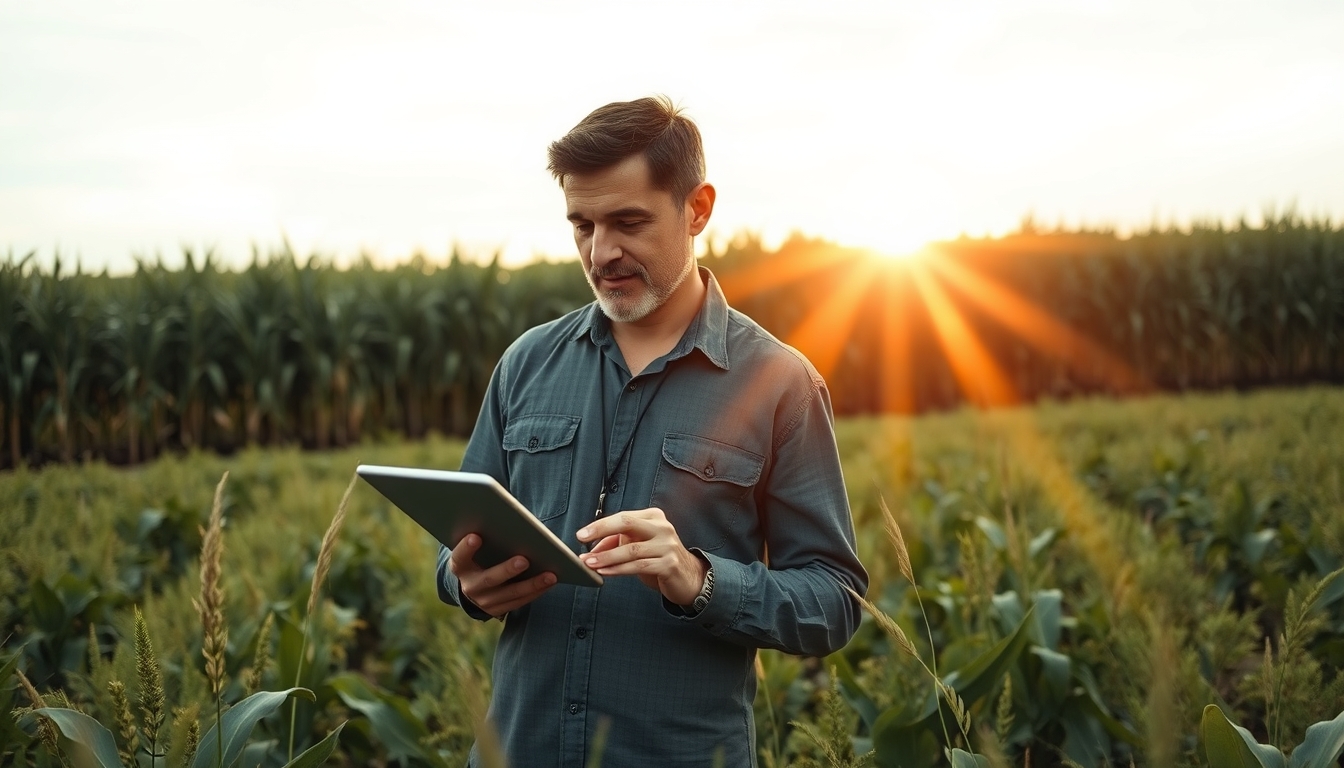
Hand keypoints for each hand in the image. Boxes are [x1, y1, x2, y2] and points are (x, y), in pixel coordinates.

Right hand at [449, 533, 556, 617]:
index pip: (459, 557)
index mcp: (460, 567)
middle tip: (524, 560)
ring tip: (550, 574)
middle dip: (507, 570)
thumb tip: (511, 521)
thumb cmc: (480, 556)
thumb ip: (486, 538)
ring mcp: (483, 601)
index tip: (476, 536)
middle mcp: (470, 586)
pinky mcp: (497, 610)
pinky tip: (549, 581)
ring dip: (532, 584)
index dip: (466, 548)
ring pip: (510, 594)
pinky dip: (536, 591)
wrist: (472, 586)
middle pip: (489, 579)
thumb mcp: (476, 549)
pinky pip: (519, 602)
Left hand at [576, 508, 707, 605]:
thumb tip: (591, 550)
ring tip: (589, 563)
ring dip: (606, 557)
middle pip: (627, 524)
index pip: (623, 517)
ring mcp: (667, 545)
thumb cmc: (659, 558)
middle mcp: (662, 527)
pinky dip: (619, 570)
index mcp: (653, 517)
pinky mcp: (669, 564)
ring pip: (631, 549)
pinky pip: (638, 566)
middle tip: (582, 541)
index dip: (600, 525)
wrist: (689, 577)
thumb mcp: (639, 546)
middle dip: (601, 531)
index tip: (581, 534)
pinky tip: (605, 573)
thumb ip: (617, 543)